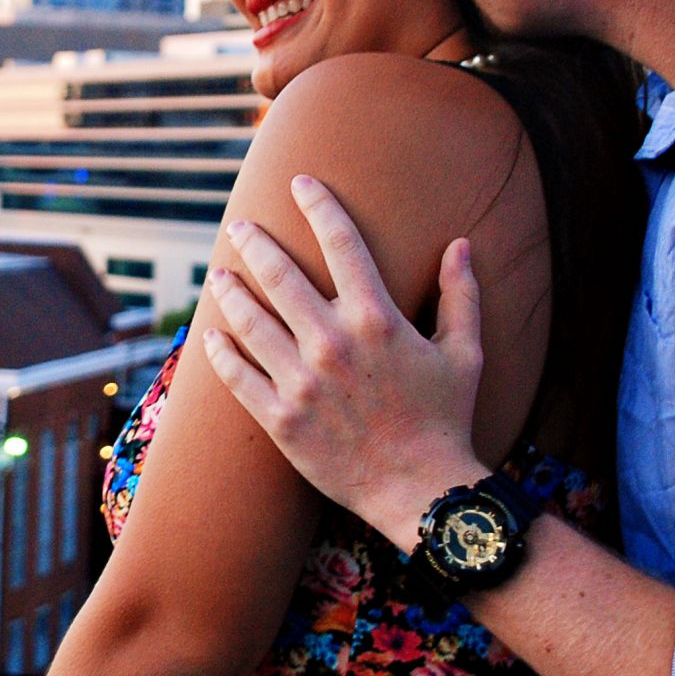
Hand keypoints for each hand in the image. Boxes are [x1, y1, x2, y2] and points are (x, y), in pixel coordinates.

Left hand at [198, 174, 489, 543]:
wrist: (421, 492)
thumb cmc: (446, 420)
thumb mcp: (464, 354)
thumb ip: (460, 295)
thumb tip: (460, 245)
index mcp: (377, 319)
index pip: (342, 242)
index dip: (318, 205)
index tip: (301, 183)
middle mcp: (333, 343)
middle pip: (279, 275)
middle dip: (255, 243)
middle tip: (239, 227)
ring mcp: (301, 382)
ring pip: (248, 321)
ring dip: (229, 292)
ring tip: (218, 275)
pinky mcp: (279, 420)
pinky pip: (236, 376)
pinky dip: (219, 351)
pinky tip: (210, 336)